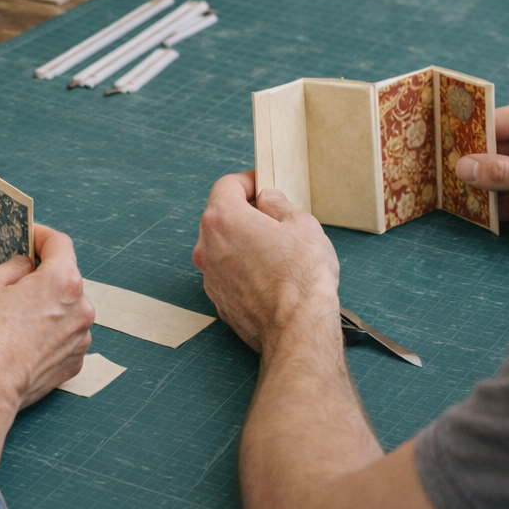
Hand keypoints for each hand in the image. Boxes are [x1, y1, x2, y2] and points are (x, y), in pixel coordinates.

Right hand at [0, 225, 93, 475]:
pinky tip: (23, 341)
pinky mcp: (75, 362)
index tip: (28, 237)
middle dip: (41, 276)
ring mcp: (82, 338)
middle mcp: (81, 308)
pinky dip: (49, 333)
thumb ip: (10, 266)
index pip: (59, 243)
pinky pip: (64, 336)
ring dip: (46, 307)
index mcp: (62, 281)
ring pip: (65, 309)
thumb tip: (24, 266)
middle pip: (64, 278)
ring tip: (15, 319)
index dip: (40, 236)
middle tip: (14, 282)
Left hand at [192, 171, 342, 354]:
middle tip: (274, 217)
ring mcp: (209, 276)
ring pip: (223, 247)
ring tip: (276, 249)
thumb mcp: (301, 224)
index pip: (226, 185)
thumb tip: (268, 200)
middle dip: (245, 212)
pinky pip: (228, 273)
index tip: (263, 185)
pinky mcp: (218, 300)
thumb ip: (278, 205)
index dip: (248, 182)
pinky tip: (269, 275)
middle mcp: (206, 247)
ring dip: (243, 242)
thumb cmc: (302, 275)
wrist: (297, 327)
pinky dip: (243, 268)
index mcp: (222, 219)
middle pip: (220, 216)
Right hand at [456, 96, 508, 229]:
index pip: (495, 122)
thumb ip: (503, 174)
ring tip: (465, 207)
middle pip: (500, 147)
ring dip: (492, 189)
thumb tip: (462, 168)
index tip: (441, 158)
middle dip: (478, 169)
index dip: (467, 140)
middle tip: (447, 188)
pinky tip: (493, 218)